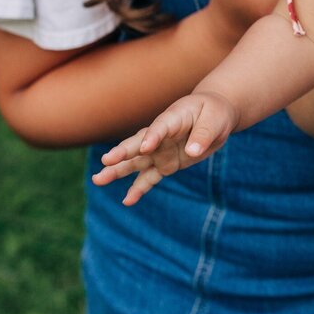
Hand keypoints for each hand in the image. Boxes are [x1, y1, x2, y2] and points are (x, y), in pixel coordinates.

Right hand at [93, 92, 238, 204]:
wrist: (214, 117)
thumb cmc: (214, 113)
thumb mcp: (215, 120)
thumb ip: (203, 134)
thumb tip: (192, 152)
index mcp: (173, 118)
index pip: (160, 127)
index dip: (152, 137)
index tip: (145, 148)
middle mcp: (161, 136)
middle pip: (138, 144)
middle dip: (122, 153)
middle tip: (106, 161)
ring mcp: (160, 151)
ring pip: (136, 162)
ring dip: (118, 171)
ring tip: (98, 180)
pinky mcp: (165, 165)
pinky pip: (149, 178)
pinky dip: (139, 189)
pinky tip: (127, 201)